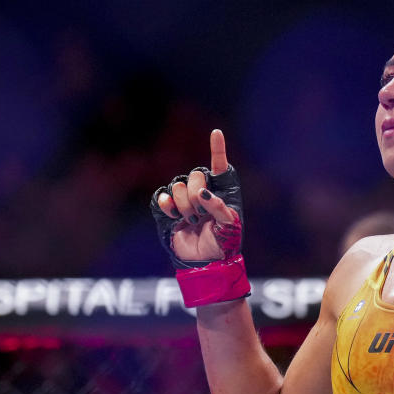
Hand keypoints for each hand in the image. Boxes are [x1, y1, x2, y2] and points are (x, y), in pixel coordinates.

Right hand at [151, 130, 243, 267]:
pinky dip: (167, 205)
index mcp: (222, 191)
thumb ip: (219, 208)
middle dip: (197, 194)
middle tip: (201, 215)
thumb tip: (203, 194)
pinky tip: (173, 214)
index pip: (219, 166)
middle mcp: (203, 191)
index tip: (216, 132)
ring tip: (192, 220)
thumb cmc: (224, 243)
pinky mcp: (170, 210)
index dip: (217, 149)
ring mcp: (185, 200)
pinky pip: (163, 197)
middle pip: (195, 175)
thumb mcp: (229, 226)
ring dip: (185, 206)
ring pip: (178, 186)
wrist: (206, 262)